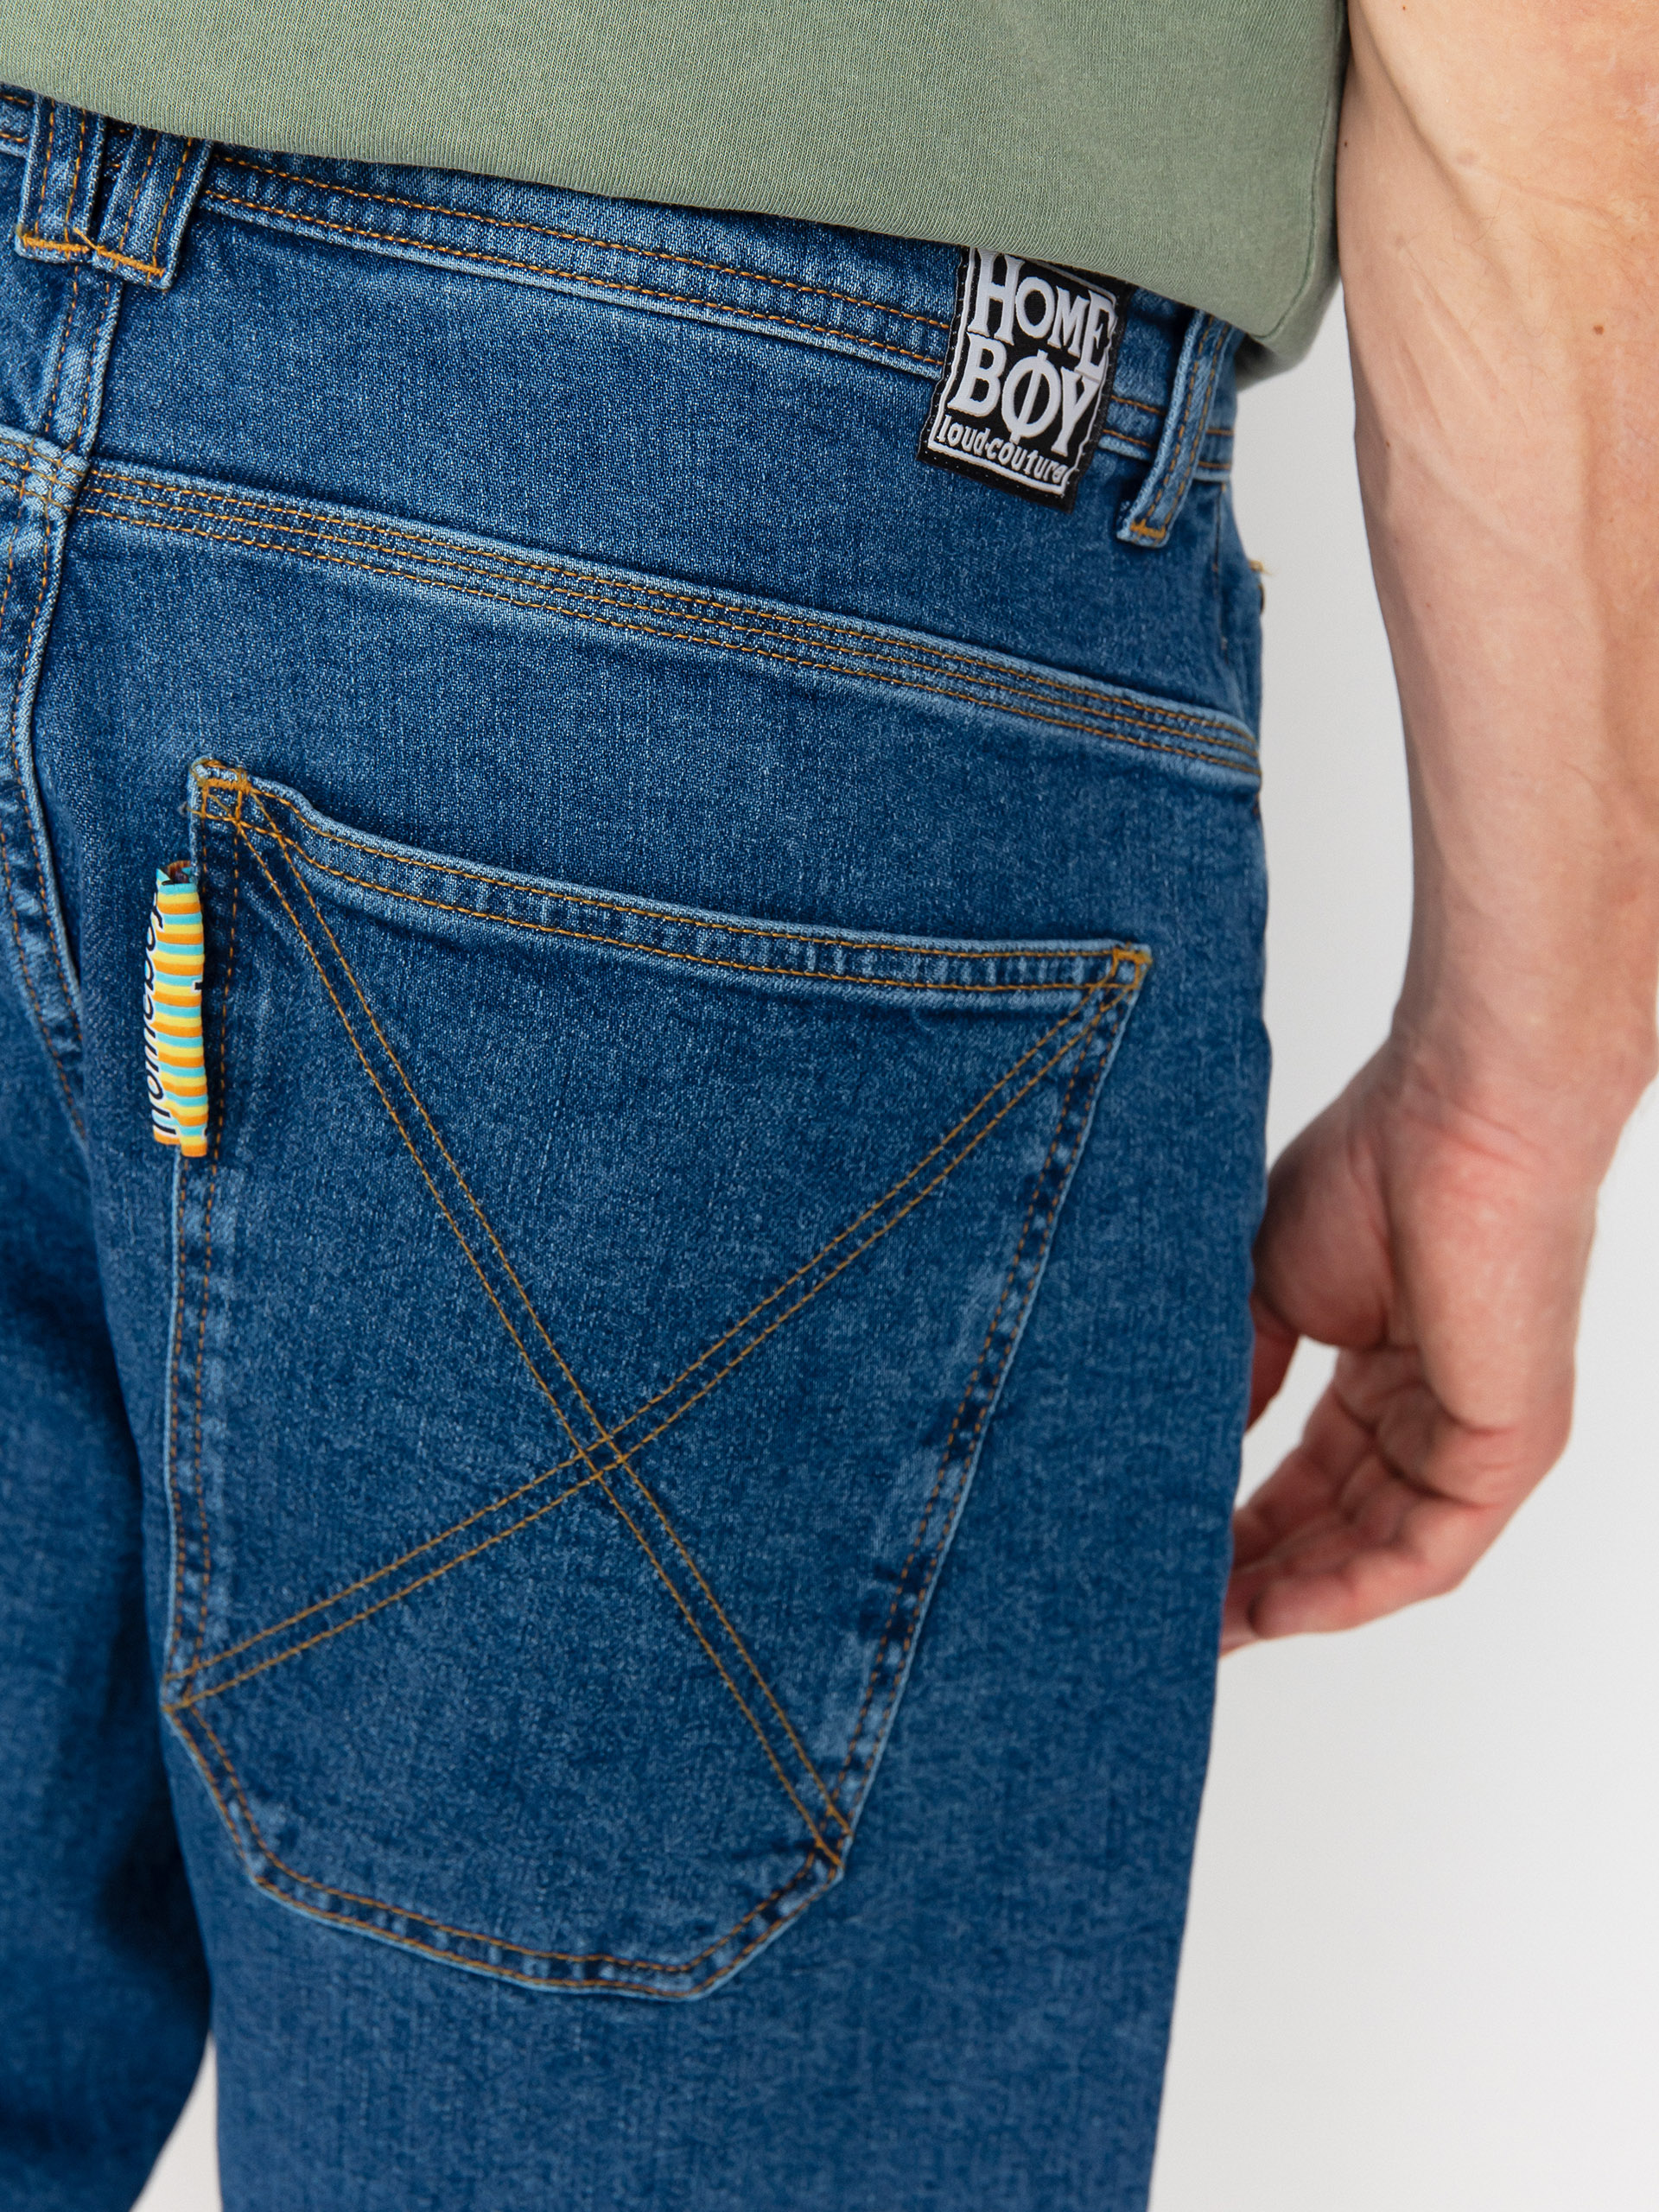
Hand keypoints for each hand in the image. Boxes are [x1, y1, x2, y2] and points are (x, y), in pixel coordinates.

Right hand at [1222, 1040, 1610, 1652]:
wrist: (1455, 1121)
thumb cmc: (1372, 1169)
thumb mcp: (1265, 1291)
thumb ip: (1236, 1377)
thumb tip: (1182, 1454)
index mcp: (1382, 1371)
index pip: (1308, 1481)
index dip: (1238, 1531)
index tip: (1169, 1564)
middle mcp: (1432, 1414)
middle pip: (1339, 1530)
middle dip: (1257, 1580)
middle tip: (1176, 1621)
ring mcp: (1474, 1436)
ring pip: (1380, 1554)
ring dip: (1295, 1599)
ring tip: (1211, 1629)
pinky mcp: (1509, 1450)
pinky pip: (1429, 1552)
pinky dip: (1352, 1590)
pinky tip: (1279, 1607)